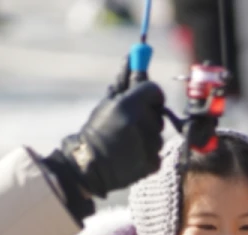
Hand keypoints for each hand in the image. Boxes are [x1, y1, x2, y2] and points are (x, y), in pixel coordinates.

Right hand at [55, 80, 165, 198]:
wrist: (89, 166)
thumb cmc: (97, 130)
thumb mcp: (108, 102)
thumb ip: (124, 80)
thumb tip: (133, 55)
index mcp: (129, 105)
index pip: (155, 90)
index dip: (151, 94)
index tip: (147, 98)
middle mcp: (142, 124)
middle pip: (157, 113)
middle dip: (147, 115)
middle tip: (130, 123)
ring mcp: (149, 146)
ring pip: (158, 133)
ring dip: (147, 134)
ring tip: (127, 141)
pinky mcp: (152, 163)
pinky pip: (157, 152)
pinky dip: (147, 152)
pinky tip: (131, 154)